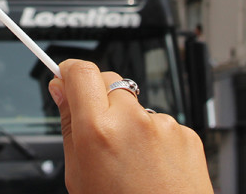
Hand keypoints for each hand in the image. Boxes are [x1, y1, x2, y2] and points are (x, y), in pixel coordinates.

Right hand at [49, 59, 212, 193]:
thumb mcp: (79, 175)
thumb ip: (69, 125)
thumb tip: (59, 90)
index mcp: (98, 131)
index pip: (81, 72)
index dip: (70, 70)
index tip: (65, 76)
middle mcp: (133, 121)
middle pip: (109, 80)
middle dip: (100, 97)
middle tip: (98, 129)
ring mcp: (163, 125)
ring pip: (136, 105)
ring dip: (129, 121)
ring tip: (131, 161)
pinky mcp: (186, 134)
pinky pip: (160, 123)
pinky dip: (153, 138)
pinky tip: (152, 166)